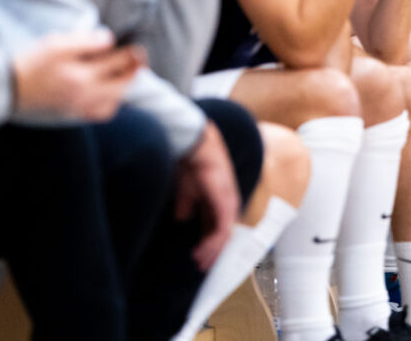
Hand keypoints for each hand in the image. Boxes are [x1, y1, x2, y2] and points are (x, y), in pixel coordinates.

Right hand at [13, 31, 143, 120]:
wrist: (6, 90)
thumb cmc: (30, 63)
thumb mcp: (55, 43)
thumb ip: (85, 41)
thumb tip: (109, 40)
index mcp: (80, 75)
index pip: (117, 62)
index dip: (131, 53)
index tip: (138, 47)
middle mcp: (84, 95)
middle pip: (122, 84)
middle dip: (134, 69)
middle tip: (140, 58)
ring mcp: (80, 109)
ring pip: (115, 100)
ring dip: (125, 86)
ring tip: (126, 74)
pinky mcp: (74, 117)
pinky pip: (102, 113)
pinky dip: (111, 103)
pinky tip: (110, 93)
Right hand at [174, 121, 240, 270]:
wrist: (195, 147)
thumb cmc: (191, 164)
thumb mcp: (187, 191)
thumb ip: (186, 205)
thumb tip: (181, 218)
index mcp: (220, 200)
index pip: (217, 226)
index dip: (208, 242)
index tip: (198, 255)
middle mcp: (228, 203)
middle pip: (223, 234)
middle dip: (212, 252)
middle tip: (201, 265)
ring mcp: (229, 204)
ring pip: (224, 236)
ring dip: (211, 251)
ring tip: (199, 261)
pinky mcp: (225, 204)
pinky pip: (221, 231)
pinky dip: (212, 244)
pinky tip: (201, 251)